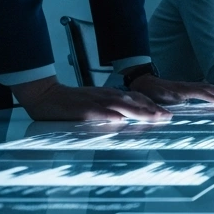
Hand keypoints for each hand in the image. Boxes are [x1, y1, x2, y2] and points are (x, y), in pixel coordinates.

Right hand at [10, 76, 170, 121]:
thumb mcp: (94, 102)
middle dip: (152, 109)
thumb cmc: (70, 101)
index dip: (152, 105)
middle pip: (133, 101)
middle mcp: (105, 96)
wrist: (45, 93)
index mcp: (109, 95)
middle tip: (168, 116)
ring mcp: (93, 102)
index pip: (135, 99)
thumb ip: (110, 108)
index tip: (167, 113)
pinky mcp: (80, 109)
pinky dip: (108, 115)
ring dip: (137, 111)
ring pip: (119, 105)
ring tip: (153, 117)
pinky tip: (118, 120)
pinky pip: (96, 112)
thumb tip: (126, 118)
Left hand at [128, 74, 213, 104]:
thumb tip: (177, 102)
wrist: (142, 82)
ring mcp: (187, 86)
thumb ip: (166, 98)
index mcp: (182, 90)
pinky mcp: (186, 88)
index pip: (203, 93)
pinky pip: (204, 90)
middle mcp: (187, 87)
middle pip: (209, 89)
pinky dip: (213, 92)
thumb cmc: (149, 92)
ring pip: (208, 88)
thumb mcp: (155, 96)